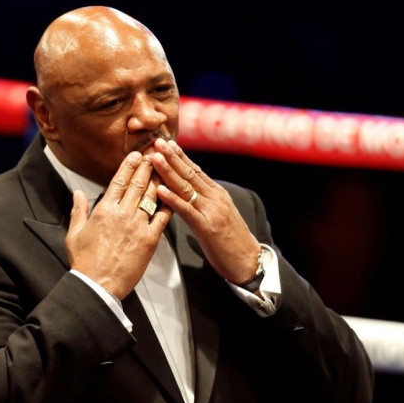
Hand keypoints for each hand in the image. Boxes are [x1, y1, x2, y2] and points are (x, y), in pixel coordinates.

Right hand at [66, 152, 172, 299]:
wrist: (98, 285)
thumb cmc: (84, 262)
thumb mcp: (75, 234)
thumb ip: (78, 211)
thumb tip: (77, 193)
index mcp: (103, 210)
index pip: (119, 181)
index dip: (129, 165)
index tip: (137, 155)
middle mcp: (122, 213)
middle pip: (137, 184)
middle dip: (147, 166)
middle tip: (155, 154)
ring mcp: (137, 226)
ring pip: (151, 196)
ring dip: (158, 180)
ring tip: (165, 168)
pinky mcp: (150, 240)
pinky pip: (162, 217)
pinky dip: (168, 205)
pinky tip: (174, 195)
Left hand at [152, 138, 260, 284]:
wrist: (249, 261)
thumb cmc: (231, 241)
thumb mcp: (219, 215)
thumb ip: (205, 201)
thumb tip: (190, 192)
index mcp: (217, 194)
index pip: (195, 170)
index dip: (180, 156)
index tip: (167, 143)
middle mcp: (215, 197)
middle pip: (190, 173)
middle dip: (172, 157)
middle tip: (157, 141)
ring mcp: (211, 211)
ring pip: (186, 187)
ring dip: (169, 171)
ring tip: (155, 158)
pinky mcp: (207, 227)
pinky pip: (186, 210)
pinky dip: (172, 199)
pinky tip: (160, 189)